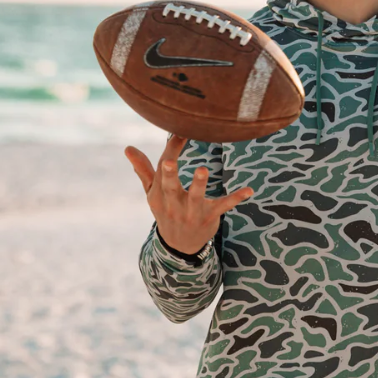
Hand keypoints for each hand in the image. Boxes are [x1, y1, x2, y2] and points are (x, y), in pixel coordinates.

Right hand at [124, 133, 252, 254]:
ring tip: (203, 170)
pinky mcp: (210, 217)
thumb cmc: (166, 210)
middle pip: (170, 187)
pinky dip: (236, 198)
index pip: (162, 169)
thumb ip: (143, 170)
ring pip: (196, 197)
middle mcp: (173, 203)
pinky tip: (250, 191)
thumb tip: (127, 148)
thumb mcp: (152, 193)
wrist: (179, 246)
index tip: (179, 131)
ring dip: (199, 184)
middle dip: (170, 175)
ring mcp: (191, 212)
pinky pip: (224, 206)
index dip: (170, 150)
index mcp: (159, 193)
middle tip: (170, 161)